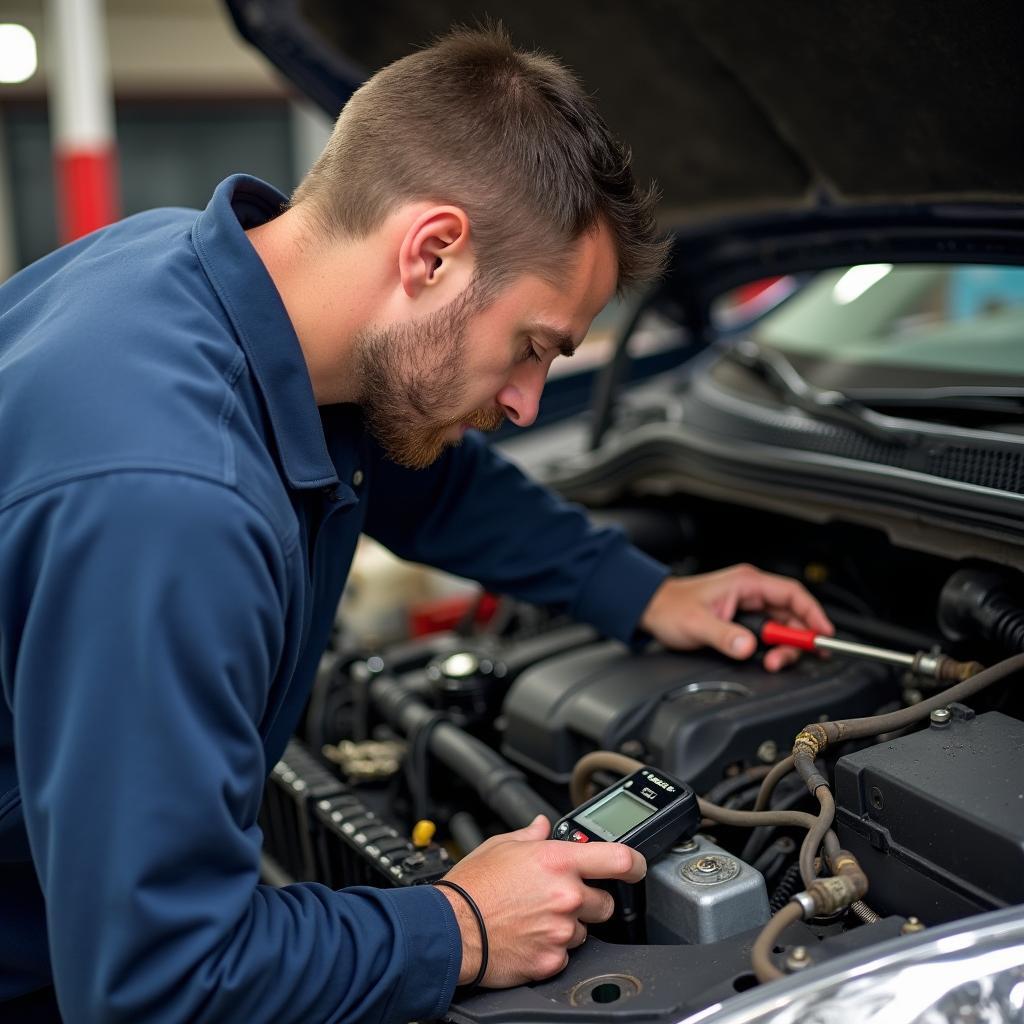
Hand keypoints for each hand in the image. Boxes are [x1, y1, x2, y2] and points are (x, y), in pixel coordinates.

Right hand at [435, 814, 645, 986]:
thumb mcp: (501, 846)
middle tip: (558, 899)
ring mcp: (561, 930)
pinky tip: (529, 938)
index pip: (619, 859)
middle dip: (588, 901)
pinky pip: (566, 955)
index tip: (635, 867)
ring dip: (569, 926)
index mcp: (557, 861)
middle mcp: (565, 895)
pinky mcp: (552, 960)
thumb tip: (542, 826)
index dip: (635, 863)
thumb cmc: (471, 887)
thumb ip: (531, 835)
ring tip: (536, 918)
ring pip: (585, 930)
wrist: (450, 928)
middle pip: (604, 901)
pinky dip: (552, 949)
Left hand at [639, 563, 833, 670]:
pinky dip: (772, 647)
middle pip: (792, 614)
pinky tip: (766, 658)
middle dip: (796, 639)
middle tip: (786, 660)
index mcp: (746, 583)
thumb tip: (749, 647)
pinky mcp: (743, 620)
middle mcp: (751, 592)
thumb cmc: (671, 607)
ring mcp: (748, 605)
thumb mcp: (696, 623)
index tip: (824, 635)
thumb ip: (724, 636)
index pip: (792, 594)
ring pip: (782, 626)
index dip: (813, 614)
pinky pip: (768, 633)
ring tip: (771, 663)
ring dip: (782, 647)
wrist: (652, 609)